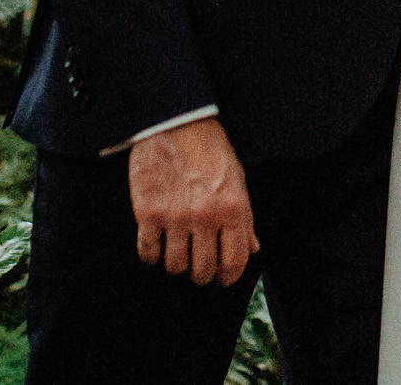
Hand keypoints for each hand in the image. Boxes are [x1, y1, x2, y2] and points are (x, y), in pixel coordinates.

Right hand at [128, 118, 257, 286]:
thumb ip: (246, 218)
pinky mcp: (148, 213)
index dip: (227, 277)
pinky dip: (151, 254)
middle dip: (200, 273)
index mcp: (233, 209)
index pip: (235, 262)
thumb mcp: (238, 179)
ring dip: (175, 263)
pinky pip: (148, 252)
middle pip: (203, 270)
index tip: (220, 278)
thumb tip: (252, 248)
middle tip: (196, 265)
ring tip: (176, 249)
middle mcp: (205, 217)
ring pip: (174, 266)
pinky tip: (155, 242)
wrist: (176, 122)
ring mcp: (175, 216)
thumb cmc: (209, 148)